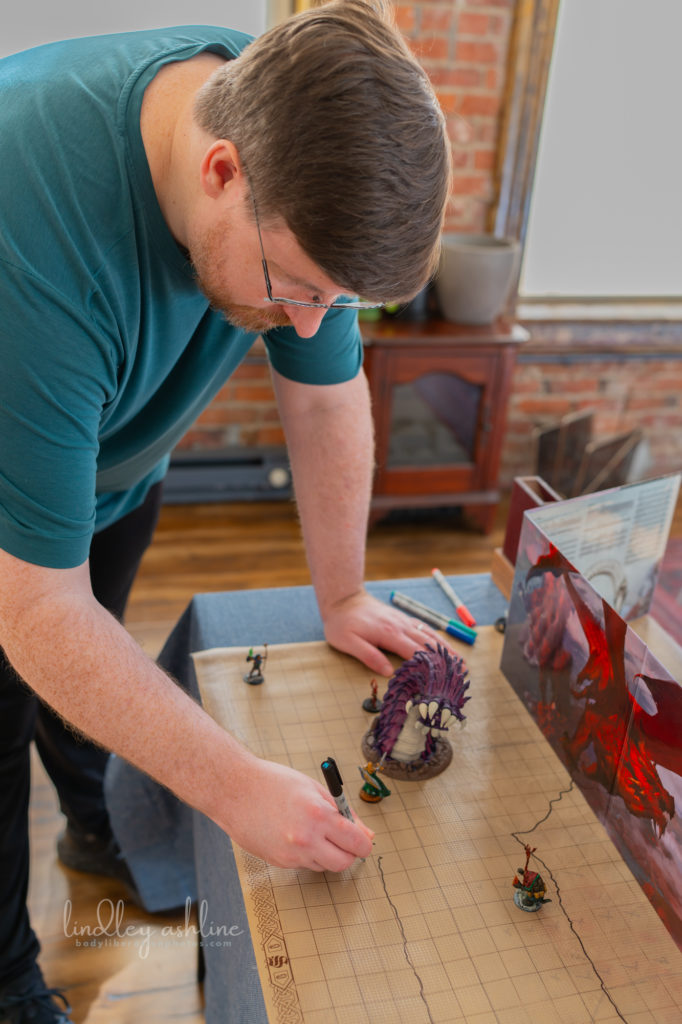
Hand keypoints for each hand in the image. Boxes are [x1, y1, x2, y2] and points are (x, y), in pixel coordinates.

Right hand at [224, 756, 372, 871]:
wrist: (234, 790)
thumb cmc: (272, 782)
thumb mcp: (314, 789)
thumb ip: (342, 812)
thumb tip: (365, 833)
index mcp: (319, 815)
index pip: (356, 842)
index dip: (364, 843)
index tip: (364, 841)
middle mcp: (306, 839)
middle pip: (343, 863)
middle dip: (348, 853)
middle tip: (343, 839)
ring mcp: (291, 854)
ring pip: (324, 866)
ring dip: (326, 853)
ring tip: (311, 829)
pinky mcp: (279, 862)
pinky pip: (304, 864)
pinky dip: (307, 854)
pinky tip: (294, 834)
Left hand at [322, 589, 451, 675]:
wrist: (343, 598)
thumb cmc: (342, 623)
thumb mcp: (348, 642)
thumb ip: (368, 656)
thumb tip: (388, 672)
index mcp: (389, 634)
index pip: (415, 653)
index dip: (431, 667)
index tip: (444, 679)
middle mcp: (401, 626)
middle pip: (429, 644)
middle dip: (447, 659)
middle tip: (463, 673)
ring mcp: (403, 621)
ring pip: (429, 635)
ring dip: (446, 648)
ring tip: (461, 661)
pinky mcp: (401, 618)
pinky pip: (423, 628)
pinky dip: (436, 638)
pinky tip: (443, 644)